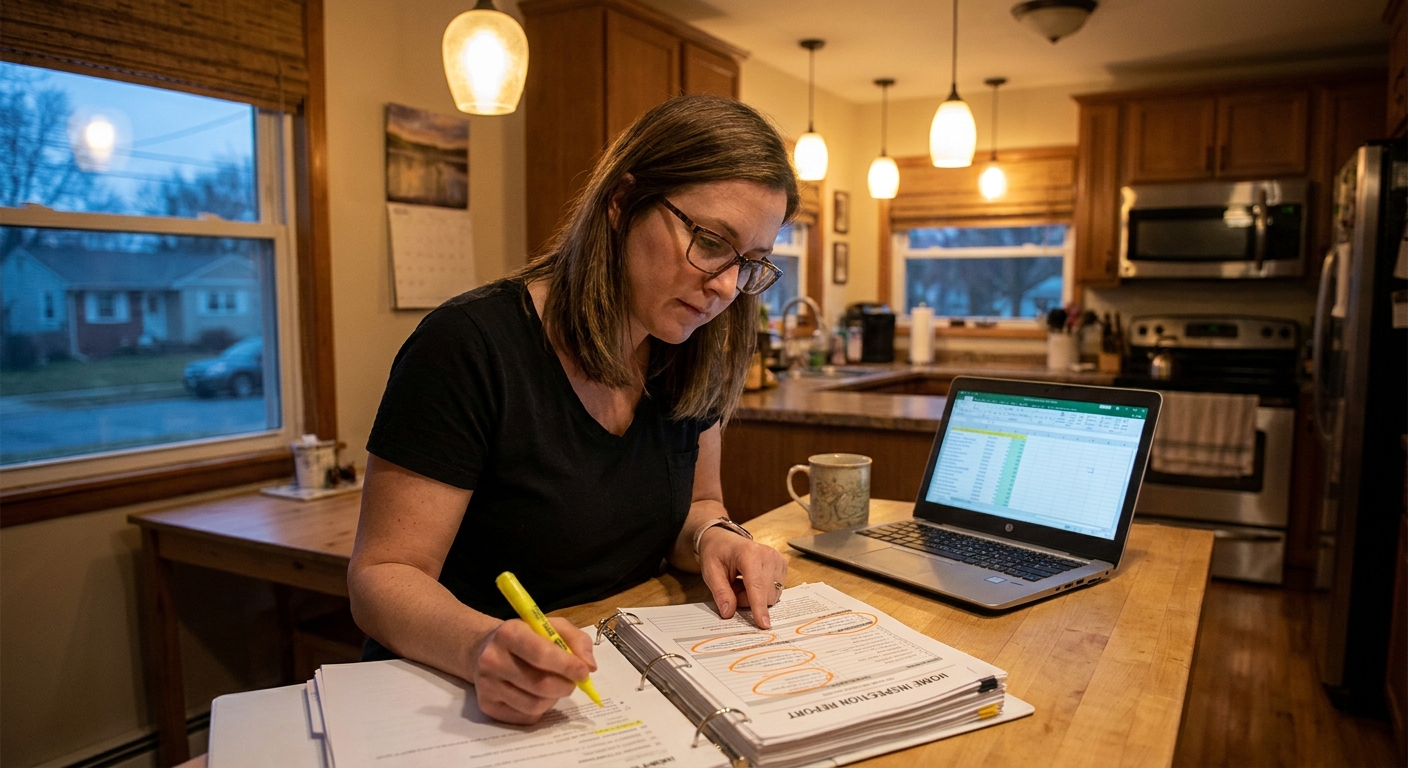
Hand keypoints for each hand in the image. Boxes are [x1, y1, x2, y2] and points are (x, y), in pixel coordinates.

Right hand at [468, 617, 597, 723]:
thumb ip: (576, 640)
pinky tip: (536, 694)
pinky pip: (526, 717)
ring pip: (535, 704)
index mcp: (509, 633)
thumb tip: (589, 666)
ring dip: (554, 698)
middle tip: (573, 681)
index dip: (567, 665)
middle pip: (540, 684)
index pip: (542, 654)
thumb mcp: (550, 626)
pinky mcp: (487, 706)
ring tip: (553, 685)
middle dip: (566, 685)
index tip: (584, 671)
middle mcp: (492, 659)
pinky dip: (540, 709)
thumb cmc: (526, 636)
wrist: (484, 649)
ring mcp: (487, 685)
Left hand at [697, 527, 787, 628]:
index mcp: (749, 554)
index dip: (759, 607)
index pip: (756, 586)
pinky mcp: (782, 565)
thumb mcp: (710, 572)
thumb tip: (728, 613)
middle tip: (732, 589)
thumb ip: (720, 592)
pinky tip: (752, 582)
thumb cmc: (716, 553)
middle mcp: (768, 555)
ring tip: (741, 583)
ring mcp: (778, 559)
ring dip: (755, 597)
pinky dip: (762, 592)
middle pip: (765, 594)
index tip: (764, 624)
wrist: (724, 540)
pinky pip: (776, 591)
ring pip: (772, 595)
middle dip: (747, 600)